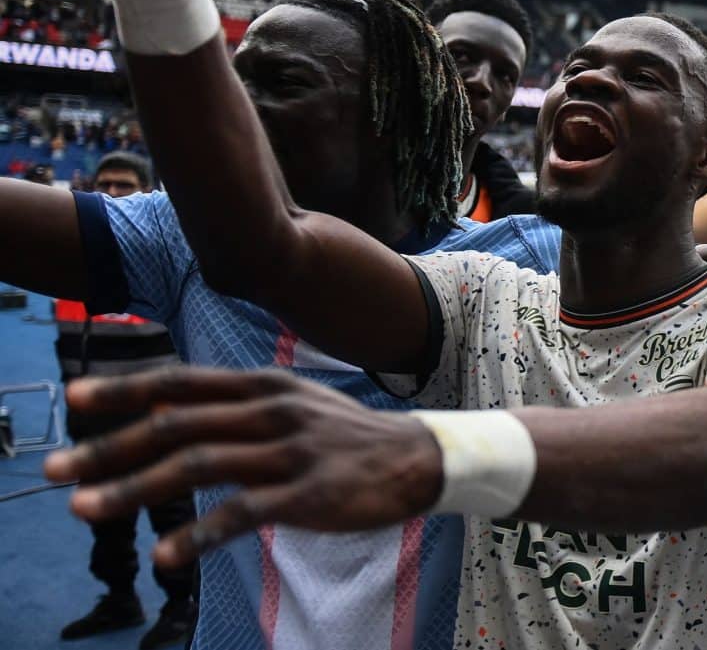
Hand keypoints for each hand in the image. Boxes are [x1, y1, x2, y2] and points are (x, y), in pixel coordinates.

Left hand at [43, 367, 441, 567]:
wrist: (419, 459)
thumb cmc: (344, 438)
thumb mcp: (291, 405)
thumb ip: (233, 407)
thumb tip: (164, 411)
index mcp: (263, 386)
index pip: (182, 382)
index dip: (126, 390)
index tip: (74, 400)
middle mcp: (272, 411)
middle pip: (177, 425)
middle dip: (109, 447)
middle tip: (54, 470)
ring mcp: (290, 451)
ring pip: (199, 465)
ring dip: (134, 488)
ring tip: (85, 508)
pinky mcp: (308, 493)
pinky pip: (243, 514)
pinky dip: (199, 535)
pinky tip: (165, 557)